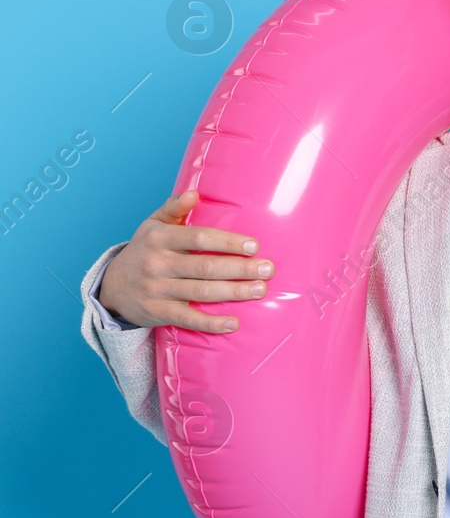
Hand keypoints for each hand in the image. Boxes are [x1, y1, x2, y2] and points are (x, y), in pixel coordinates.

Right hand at [99, 189, 274, 332]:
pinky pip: (188, 319)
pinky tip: (234, 323)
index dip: (228, 242)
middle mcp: (157, 263)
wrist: (112, 286)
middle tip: (268, 269)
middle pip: (205, 266)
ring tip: (260, 289)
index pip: (199, 238)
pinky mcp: (157, 312)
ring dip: (234, 292)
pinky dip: (211, 323)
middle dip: (240, 268)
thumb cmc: (144, 251)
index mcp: (160, 238)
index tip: (254, 246)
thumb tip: (194, 193)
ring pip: (201, 292)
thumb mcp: (153, 225)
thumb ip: (174, 207)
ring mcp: (157, 289)